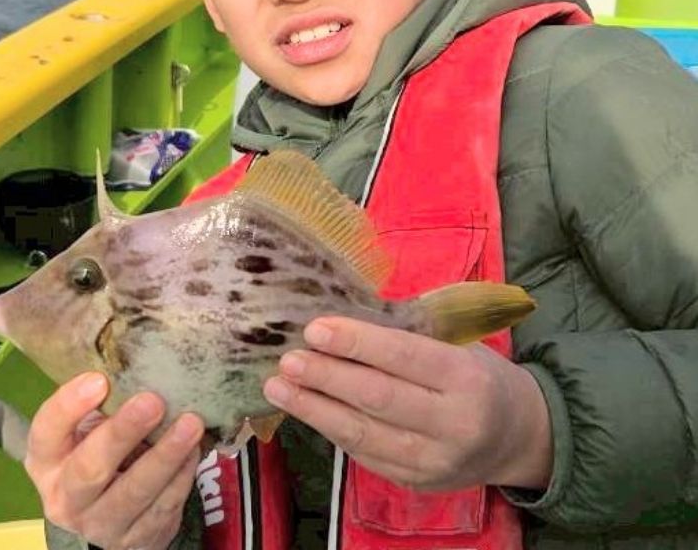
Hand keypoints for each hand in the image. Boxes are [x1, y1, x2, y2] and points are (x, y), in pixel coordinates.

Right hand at [25, 373, 204, 549]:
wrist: (107, 518)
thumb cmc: (97, 453)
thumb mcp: (86, 430)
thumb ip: (101, 405)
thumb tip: (139, 357)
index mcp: (46, 460)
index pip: (46, 432)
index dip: (69, 406)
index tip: (99, 380)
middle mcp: (66, 497)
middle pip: (89, 469)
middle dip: (122, 434)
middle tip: (152, 402)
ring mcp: (100, 524)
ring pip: (134, 493)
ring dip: (165, 456)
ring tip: (191, 423)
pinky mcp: (136, 539)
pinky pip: (163, 506)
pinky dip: (182, 475)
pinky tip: (195, 448)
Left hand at [264, 318, 550, 492]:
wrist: (519, 437)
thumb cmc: (481, 376)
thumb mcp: (461, 345)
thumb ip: (413, 334)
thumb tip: (346, 312)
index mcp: (465, 378)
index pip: (403, 356)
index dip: (356, 343)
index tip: (315, 329)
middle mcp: (452, 424)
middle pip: (378, 398)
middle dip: (326, 377)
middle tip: (288, 358)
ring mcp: (434, 461)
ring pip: (364, 435)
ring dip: (314, 409)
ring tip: (278, 387)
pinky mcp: (416, 484)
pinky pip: (365, 456)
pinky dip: (331, 431)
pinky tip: (306, 409)